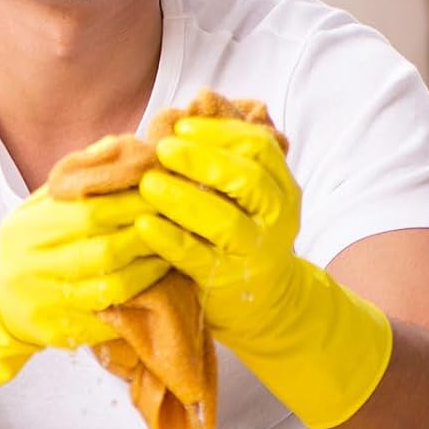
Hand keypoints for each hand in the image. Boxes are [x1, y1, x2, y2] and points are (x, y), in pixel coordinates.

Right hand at [0, 188, 167, 422]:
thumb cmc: (25, 243)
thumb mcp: (39, 203)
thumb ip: (79, 174)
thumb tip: (122, 144)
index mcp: (31, 229)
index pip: (91, 211)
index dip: (133, 201)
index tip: (165, 188)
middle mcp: (36, 267)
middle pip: (105, 250)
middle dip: (149, 233)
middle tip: (182, 219)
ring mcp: (50, 304)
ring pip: (112, 287)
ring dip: (151, 269)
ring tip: (175, 251)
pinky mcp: (64, 333)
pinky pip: (110, 318)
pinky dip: (138, 300)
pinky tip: (160, 285)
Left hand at [135, 117, 303, 340]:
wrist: (268, 306)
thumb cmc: (244, 239)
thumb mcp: (250, 201)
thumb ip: (227, 167)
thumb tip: (179, 122)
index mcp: (282, 189)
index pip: (259, 148)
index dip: (219, 132)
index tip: (182, 127)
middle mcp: (276, 218)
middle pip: (247, 179)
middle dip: (202, 159)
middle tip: (163, 149)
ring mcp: (254, 252)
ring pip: (224, 221)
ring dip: (183, 198)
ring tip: (149, 183)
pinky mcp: (226, 281)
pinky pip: (197, 257)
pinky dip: (170, 239)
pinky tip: (145, 224)